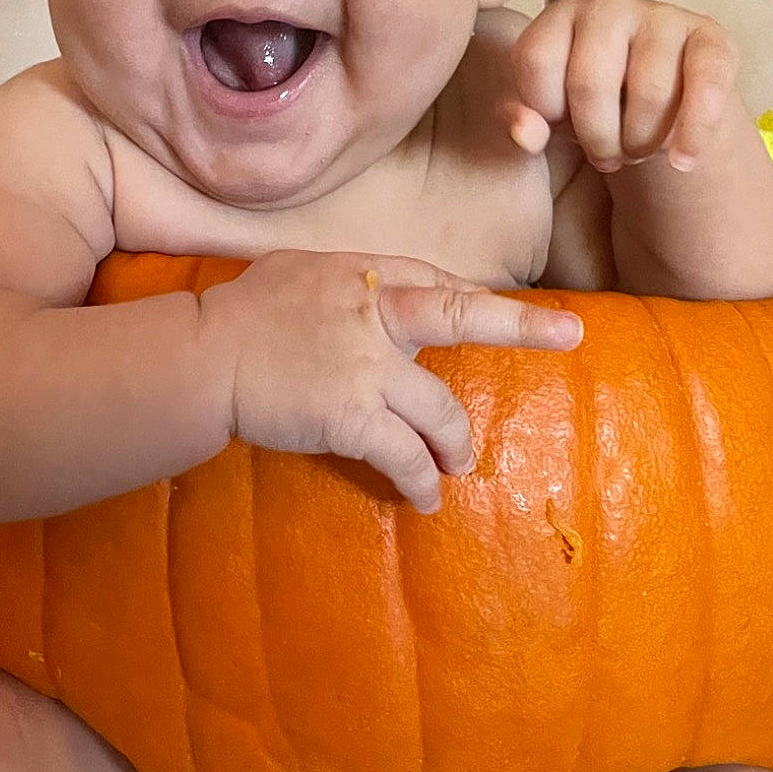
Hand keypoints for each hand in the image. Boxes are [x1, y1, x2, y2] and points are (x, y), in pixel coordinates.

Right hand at [197, 252, 580, 513]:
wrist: (202, 357)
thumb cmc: (239, 316)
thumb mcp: (296, 273)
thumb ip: (341, 283)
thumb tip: (369, 294)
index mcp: (361, 275)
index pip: (432, 283)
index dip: (470, 301)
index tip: (501, 312)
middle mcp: (374, 313)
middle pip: (461, 314)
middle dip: (522, 325)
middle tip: (570, 334)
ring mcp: (368, 365)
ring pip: (440, 409)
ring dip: (454, 444)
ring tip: (457, 464)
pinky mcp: (353, 415)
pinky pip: (405, 455)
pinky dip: (420, 480)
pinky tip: (426, 498)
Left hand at [505, 0, 741, 173]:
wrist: (657, 98)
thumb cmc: (588, 104)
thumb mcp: (550, 113)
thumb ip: (524, 122)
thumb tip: (524, 132)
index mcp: (560, 15)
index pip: (537, 62)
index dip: (547, 111)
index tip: (559, 128)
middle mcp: (609, 6)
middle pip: (590, 83)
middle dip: (597, 138)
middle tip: (606, 157)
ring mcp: (663, 17)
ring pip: (650, 93)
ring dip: (641, 142)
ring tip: (636, 150)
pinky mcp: (711, 39)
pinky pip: (706, 87)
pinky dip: (693, 134)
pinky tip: (682, 161)